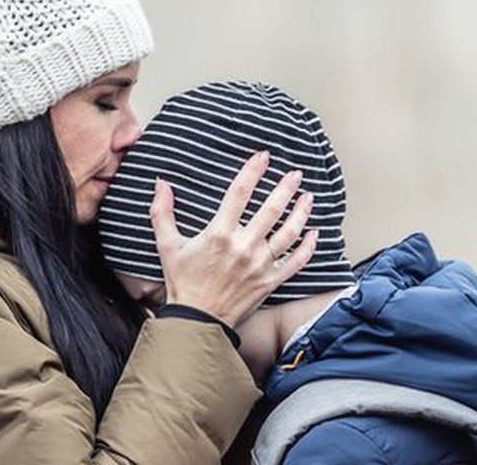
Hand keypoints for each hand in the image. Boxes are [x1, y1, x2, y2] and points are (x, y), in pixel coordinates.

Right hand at [149, 150, 317, 327]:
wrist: (197, 321)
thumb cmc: (182, 283)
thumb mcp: (167, 246)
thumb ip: (162, 213)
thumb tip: (161, 183)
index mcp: (219, 234)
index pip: (240, 193)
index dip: (253, 170)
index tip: (263, 156)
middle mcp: (243, 247)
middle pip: (271, 209)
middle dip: (285, 187)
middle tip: (295, 174)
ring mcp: (260, 265)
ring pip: (288, 232)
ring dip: (300, 212)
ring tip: (308, 197)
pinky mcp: (270, 281)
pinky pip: (295, 262)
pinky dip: (308, 247)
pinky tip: (315, 233)